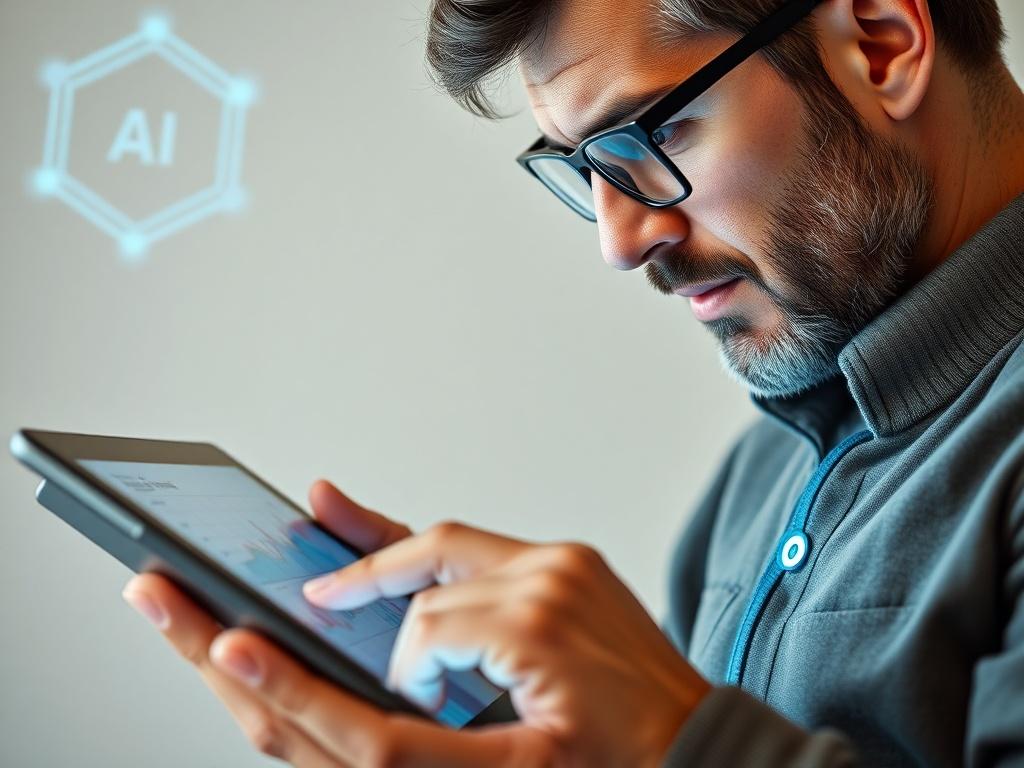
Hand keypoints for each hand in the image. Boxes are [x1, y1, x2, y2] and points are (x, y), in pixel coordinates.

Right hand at [302, 522, 711, 766]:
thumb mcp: (518, 766)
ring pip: (454, 543)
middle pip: (433, 558)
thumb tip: (379, 707)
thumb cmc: (619, 758)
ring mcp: (566, 562)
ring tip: (344, 550)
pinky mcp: (573, 560)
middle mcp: (553, 577)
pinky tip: (408, 550)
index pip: (428, 627)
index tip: (381, 681)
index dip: (397, 665)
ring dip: (402, 561)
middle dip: (368, 576)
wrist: (691, 741)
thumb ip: (434, 738)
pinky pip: (490, 547)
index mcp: (538, 626)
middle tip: (318, 589)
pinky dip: (444, 556)